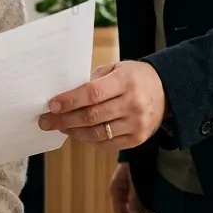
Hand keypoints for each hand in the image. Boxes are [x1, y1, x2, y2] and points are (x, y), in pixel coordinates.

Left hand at [39, 60, 166, 148]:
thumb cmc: (134, 78)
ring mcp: (136, 124)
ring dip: (73, 132)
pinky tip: (78, 133)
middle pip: (91, 116)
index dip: (69, 101)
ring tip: (59, 127)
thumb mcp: (117, 68)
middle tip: (45, 121)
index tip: (52, 105)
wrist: (167, 92)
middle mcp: (133, 104)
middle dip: (64, 119)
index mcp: (126, 81)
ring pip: (97, 134)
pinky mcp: (137, 139)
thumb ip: (93, 81)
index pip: (92, 94)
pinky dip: (89, 140)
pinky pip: (107, 144)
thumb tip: (64, 97)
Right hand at [109, 162, 154, 212]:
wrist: (146, 146)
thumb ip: (134, 199)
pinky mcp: (141, 188)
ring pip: (138, 210)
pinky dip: (151, 210)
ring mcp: (132, 191)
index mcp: (117, 192)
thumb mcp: (134, 181)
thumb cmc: (137, 162)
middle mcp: (123, 194)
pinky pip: (145, 203)